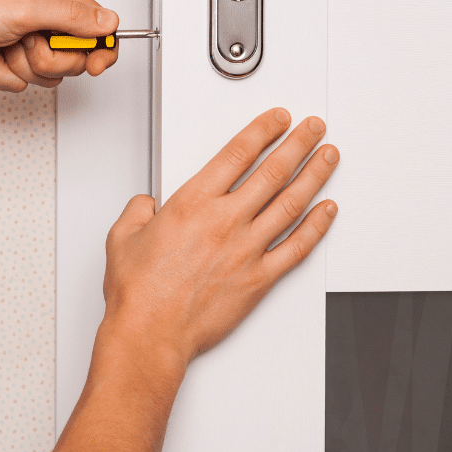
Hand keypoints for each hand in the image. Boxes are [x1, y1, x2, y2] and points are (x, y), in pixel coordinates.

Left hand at [0, 0, 119, 91]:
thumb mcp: (25, 7)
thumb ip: (73, 18)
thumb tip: (109, 22)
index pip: (99, 26)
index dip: (100, 49)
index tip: (93, 65)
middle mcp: (43, 18)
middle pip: (74, 58)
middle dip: (48, 59)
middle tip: (27, 44)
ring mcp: (25, 40)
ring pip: (48, 75)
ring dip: (21, 67)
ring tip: (1, 47)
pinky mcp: (8, 59)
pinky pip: (21, 82)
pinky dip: (2, 75)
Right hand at [102, 108, 338, 366]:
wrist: (151, 333)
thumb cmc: (139, 291)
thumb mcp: (123, 236)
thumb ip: (138, 210)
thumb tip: (146, 204)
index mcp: (194, 203)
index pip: (238, 153)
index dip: (263, 130)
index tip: (278, 119)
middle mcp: (226, 221)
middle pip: (273, 171)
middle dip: (298, 143)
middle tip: (313, 128)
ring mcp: (247, 249)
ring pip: (291, 203)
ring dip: (314, 176)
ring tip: (327, 157)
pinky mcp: (259, 278)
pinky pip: (296, 247)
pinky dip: (316, 227)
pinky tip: (327, 211)